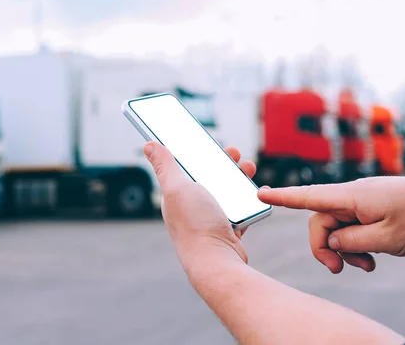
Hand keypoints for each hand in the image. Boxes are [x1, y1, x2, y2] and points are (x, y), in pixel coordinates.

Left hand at [144, 142, 255, 270]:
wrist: (218, 263)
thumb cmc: (195, 224)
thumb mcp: (177, 187)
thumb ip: (165, 165)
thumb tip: (148, 144)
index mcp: (177, 195)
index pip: (186, 166)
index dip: (198, 151)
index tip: (211, 140)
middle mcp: (192, 207)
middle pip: (210, 177)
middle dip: (224, 162)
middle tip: (236, 153)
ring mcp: (211, 219)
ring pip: (228, 191)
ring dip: (240, 178)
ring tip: (249, 169)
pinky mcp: (229, 230)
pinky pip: (241, 209)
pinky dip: (249, 200)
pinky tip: (256, 194)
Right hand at [258, 177, 404, 273]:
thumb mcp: (387, 240)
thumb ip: (351, 241)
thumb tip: (329, 239)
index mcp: (354, 197)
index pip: (310, 197)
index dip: (283, 197)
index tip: (260, 193)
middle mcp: (355, 195)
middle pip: (322, 222)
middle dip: (326, 248)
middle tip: (341, 271)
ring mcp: (365, 201)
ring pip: (339, 227)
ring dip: (346, 250)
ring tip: (368, 266)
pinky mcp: (374, 207)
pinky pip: (354, 225)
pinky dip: (358, 244)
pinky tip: (374, 257)